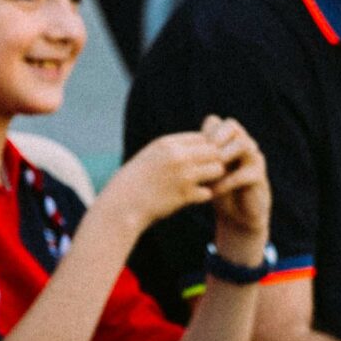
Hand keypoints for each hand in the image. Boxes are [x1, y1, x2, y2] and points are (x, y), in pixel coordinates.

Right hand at [101, 127, 240, 233]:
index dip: (204, 148)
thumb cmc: (136, 180)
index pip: (202, 137)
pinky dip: (203, 195)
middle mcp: (178, 156)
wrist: (122, 203)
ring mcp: (183, 175)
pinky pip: (209, 192)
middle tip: (206, 172)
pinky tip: (193, 197)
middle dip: (213, 161)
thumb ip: (173, 148)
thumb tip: (198, 144)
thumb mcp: (151, 155)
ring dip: (213, 178)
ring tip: (202, 183)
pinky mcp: (185, 195)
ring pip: (217, 170)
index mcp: (167, 143)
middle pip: (214, 151)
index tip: (199, 159)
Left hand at [201, 113, 269, 255]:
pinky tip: (213, 192)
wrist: (236, 214)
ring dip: (224, 156)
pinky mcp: (258, 177)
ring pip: (244, 144)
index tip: (188, 149)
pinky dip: (227, 182)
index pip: (215, 122)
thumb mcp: (199, 173)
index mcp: (227, 140)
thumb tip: (164, 149)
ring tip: (209, 171)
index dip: (201, 132)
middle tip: (201, 155)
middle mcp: (242, 144)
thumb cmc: (214, 189)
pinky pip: (245, 173)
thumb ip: (189, 159)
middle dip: (215, 138)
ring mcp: (253, 159)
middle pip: (232, 125)